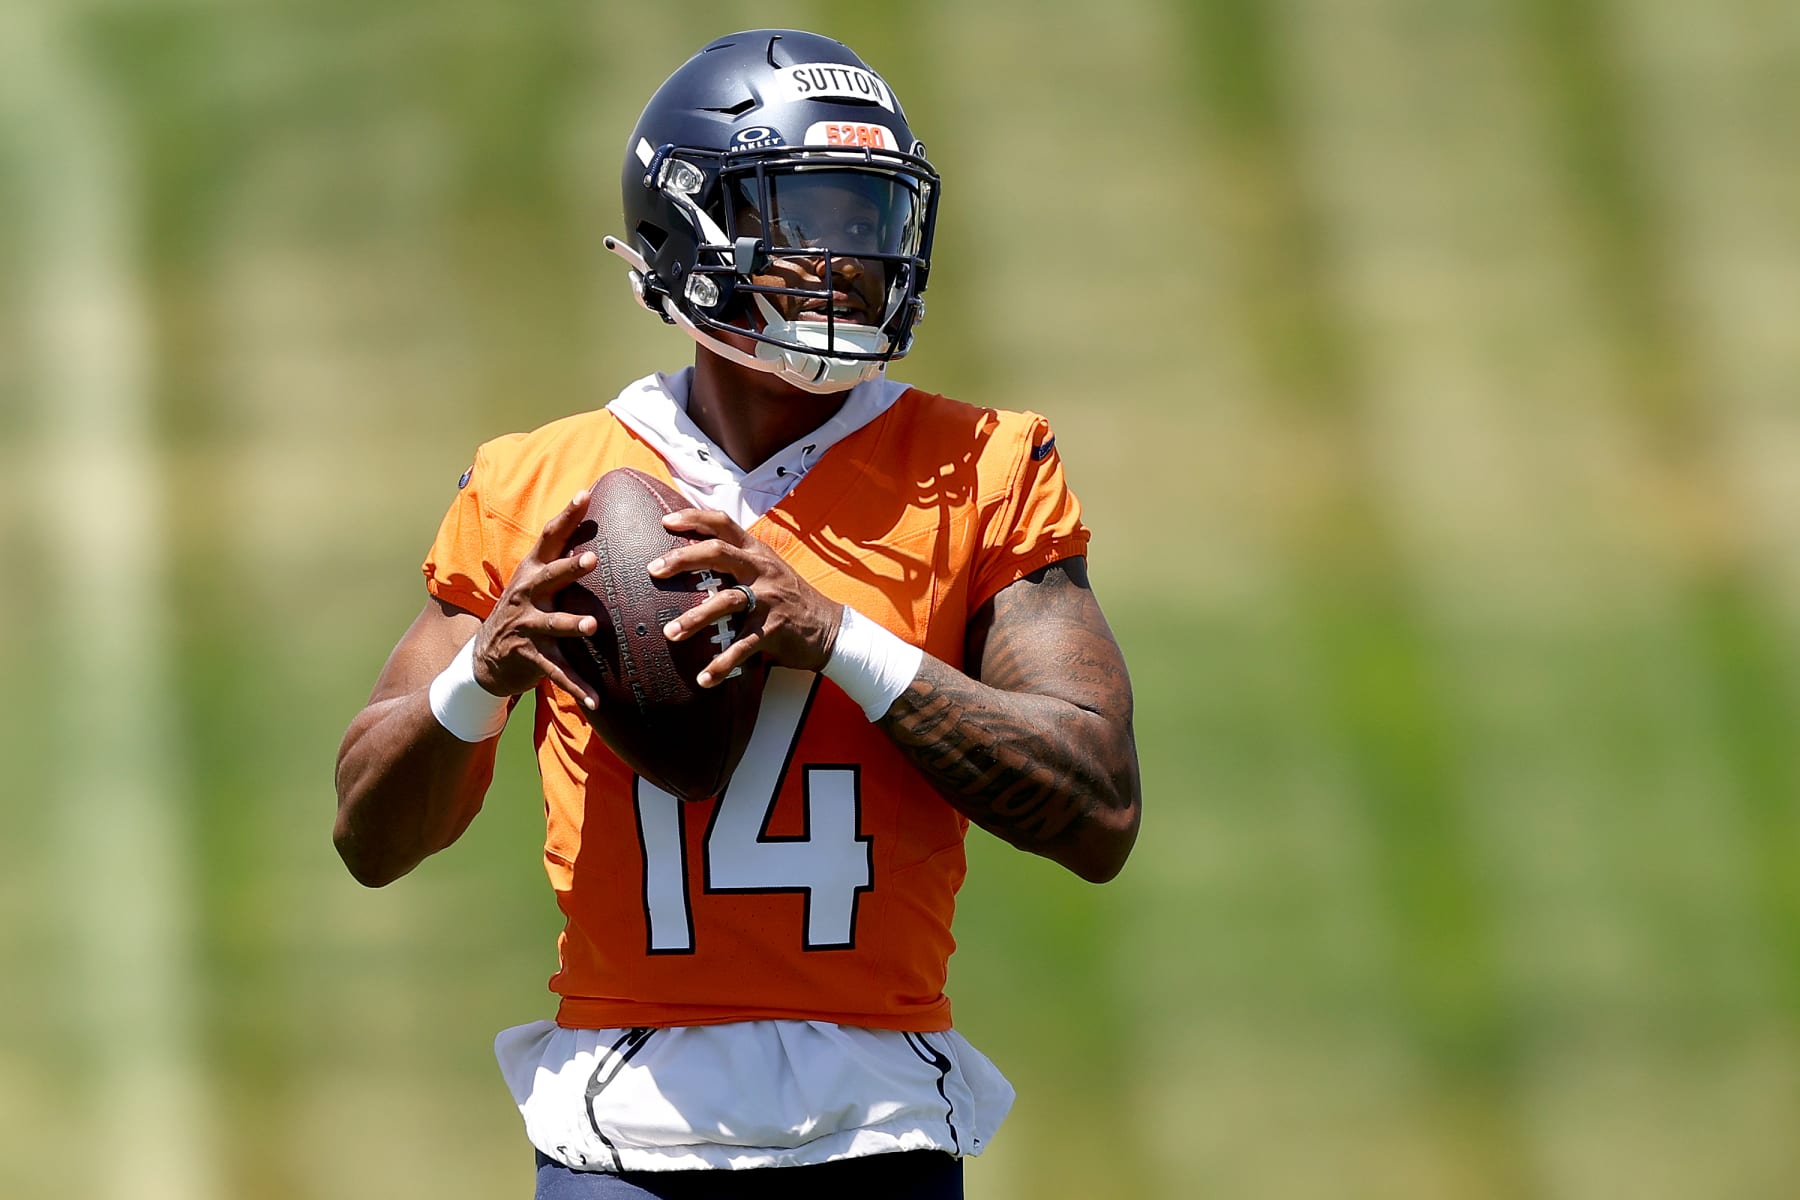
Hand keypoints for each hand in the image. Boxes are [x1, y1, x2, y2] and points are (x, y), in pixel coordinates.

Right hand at [470, 490, 601, 708]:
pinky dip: (577, 687)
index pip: (550, 538)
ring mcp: (526, 628)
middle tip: (593, 559)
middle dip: (570, 568)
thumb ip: (561, 561)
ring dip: (572, 626)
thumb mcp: (534, 585)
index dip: (567, 515)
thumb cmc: (523, 614)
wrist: (485, 661)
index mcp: (531, 574)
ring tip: (592, 628)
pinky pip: (557, 673)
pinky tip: (597, 700)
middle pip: (549, 578)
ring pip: (553, 626)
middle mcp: (527, 596)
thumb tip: (600, 531)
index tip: (586, 492)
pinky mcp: (530, 659)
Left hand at [648, 509, 842, 686]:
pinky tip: (704, 678)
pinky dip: (722, 664)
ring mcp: (769, 599)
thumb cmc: (790, 599)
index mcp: (757, 553)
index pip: (724, 524)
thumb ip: (738, 562)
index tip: (666, 521)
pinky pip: (743, 647)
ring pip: (726, 601)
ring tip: (670, 633)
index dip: (694, 519)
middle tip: (653, 569)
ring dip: (695, 618)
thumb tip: (695, 559)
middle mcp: (762, 570)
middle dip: (683, 559)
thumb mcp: (767, 570)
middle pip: (719, 553)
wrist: (830, 628)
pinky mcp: (774, 629)